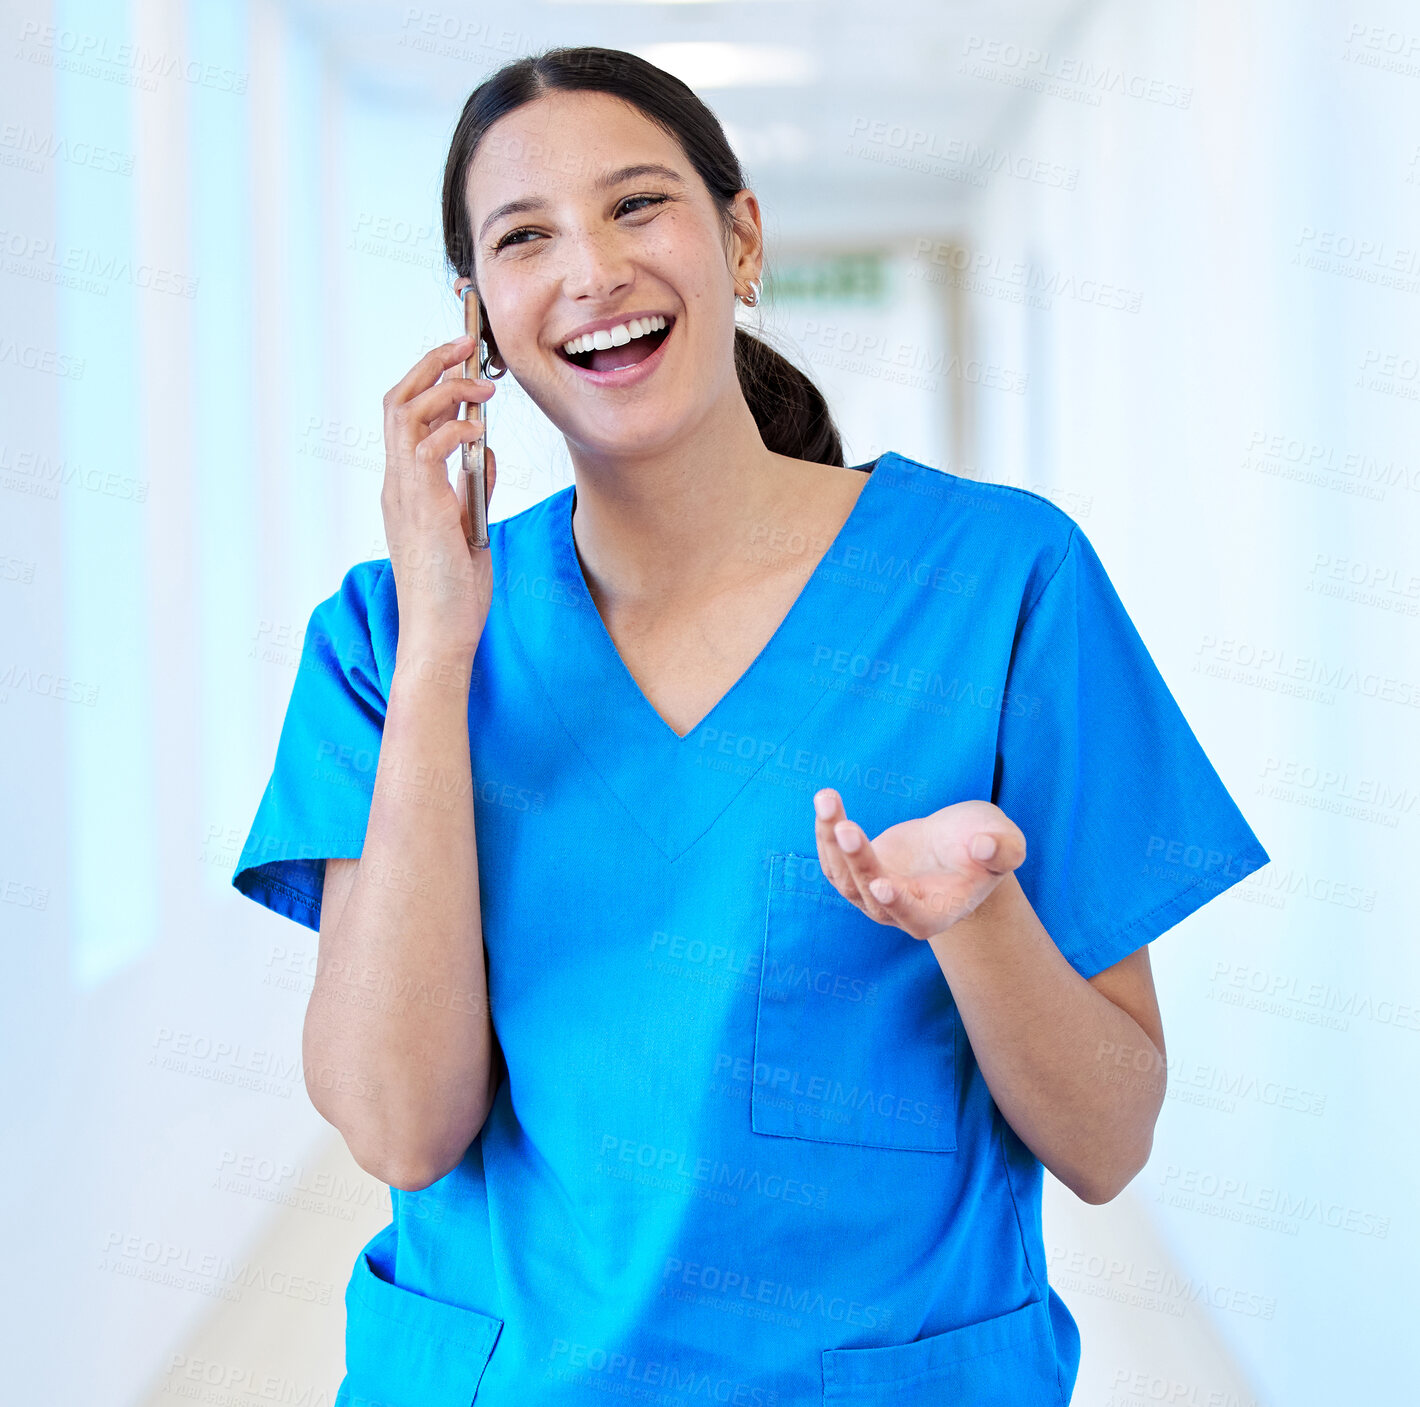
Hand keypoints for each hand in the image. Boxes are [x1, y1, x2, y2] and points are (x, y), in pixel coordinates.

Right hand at [381, 334, 497, 659]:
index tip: (459, 357)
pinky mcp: (422, 508)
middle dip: (430, 363)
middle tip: (464, 343)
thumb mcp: (469, 529)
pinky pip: (428, 448)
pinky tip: (478, 432)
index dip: (428, 379)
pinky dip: (454, 430)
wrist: (440, 635)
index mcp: (406, 487)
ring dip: (444, 388)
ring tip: (480, 382)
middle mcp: (397, 484)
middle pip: (397, 400)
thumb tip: (485, 455)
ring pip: (405, 413)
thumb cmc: (454, 592)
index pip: (405, 416)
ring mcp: (405, 494)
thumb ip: (472, 489)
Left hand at [812, 789, 1025, 940]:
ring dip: (832, 839)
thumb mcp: (1007, 843)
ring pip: (843, 876)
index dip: (899, 904)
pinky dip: (825, 831)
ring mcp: (873, 895)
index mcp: (938, 913)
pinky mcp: (856, 872)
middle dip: (858, 859)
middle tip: (847, 827)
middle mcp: (899, 911)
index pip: (914, 917)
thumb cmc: (987, 844)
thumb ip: (1003, 850)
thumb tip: (984, 847)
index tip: (882, 885)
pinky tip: (826, 802)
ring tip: (828, 799)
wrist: (959, 843)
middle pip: (870, 894)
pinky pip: (833, 858)